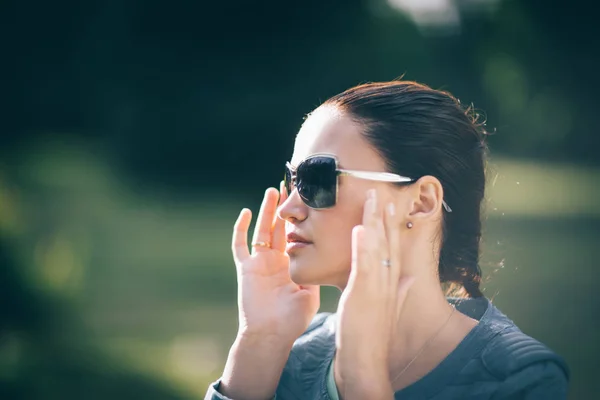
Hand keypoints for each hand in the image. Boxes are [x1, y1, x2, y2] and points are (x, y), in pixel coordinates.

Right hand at [232, 182, 319, 342]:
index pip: (294, 236)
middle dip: (284, 208)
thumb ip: (314, 273)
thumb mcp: (311, 292)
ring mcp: (259, 263)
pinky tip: (247, 212)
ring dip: (267, 210)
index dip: (298, 219)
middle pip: (279, 228)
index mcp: (290, 265)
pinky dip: (241, 228)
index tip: (306, 202)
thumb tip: (328, 257)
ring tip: (273, 190)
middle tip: (290, 187)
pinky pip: (240, 245)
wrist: (271, 335)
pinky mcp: (245, 268)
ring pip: (262, 230)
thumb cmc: (292, 320)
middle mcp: (274, 261)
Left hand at [334, 189, 415, 398]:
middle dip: (385, 217)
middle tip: (380, 192)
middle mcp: (388, 281)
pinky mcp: (364, 293)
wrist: (367, 360)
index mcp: (392, 283)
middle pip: (388, 242)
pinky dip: (364, 245)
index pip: (393, 248)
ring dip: (375, 222)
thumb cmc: (372, 335)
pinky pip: (365, 265)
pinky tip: (362, 227)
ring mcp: (377, 286)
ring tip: (372, 198)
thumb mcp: (389, 309)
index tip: (389, 205)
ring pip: (378, 247)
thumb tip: (410, 278)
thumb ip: (400, 291)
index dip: (391, 226)